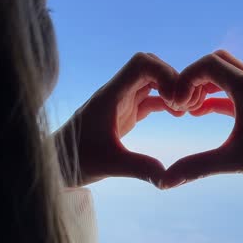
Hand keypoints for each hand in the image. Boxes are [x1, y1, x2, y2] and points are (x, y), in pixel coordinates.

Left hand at [54, 52, 182, 186]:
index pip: (141, 64)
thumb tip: (169, 178)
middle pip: (151, 66)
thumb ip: (139, 168)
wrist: (55, 163)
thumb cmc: (75, 160)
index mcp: (111, 95)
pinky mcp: (124, 114)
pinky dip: (166, 102)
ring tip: (187, 109)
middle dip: (173, 79)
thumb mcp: (109, 165)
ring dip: (171, 89)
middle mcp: (116, 93)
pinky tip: (179, 115)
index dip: (165, 72)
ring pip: (152, 81)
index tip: (177, 97)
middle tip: (187, 103)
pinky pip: (150, 98)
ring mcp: (120, 102)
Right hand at [161, 50, 242, 187]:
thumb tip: (165, 181)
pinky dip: (219, 96)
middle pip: (217, 62)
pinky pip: (237, 89)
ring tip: (191, 111)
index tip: (177, 102)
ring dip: (207, 86)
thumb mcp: (234, 161)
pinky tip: (206, 113)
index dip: (186, 78)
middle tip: (183, 104)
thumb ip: (197, 167)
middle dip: (195, 78)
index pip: (208, 64)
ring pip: (228, 74)